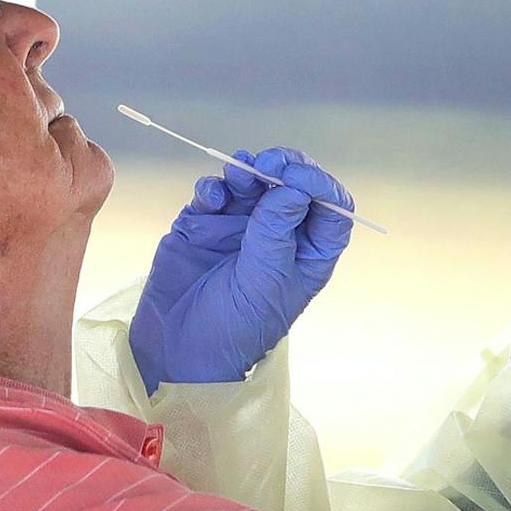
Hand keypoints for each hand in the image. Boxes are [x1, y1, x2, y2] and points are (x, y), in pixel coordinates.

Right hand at [130, 147, 355, 393]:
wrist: (179, 347)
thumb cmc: (235, 327)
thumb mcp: (264, 283)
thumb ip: (275, 233)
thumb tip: (293, 189)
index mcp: (308, 254)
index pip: (330, 209)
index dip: (320, 186)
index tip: (300, 178)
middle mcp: (278, 235)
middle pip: (292, 186)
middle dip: (283, 168)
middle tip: (269, 163)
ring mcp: (239, 227)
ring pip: (252, 182)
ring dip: (247, 171)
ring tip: (238, 173)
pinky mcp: (203, 224)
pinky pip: (213, 193)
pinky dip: (213, 187)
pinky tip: (211, 198)